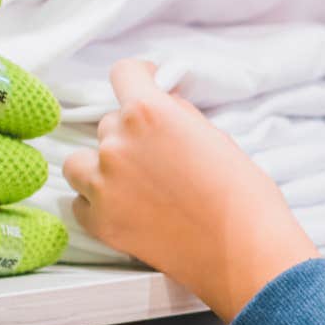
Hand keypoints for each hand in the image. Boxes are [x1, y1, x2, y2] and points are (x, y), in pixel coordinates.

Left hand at [63, 60, 318, 320]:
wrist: (244, 251)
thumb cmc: (243, 195)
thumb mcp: (217, 137)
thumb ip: (180, 117)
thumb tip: (165, 106)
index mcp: (149, 112)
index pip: (124, 73)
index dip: (139, 77)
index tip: (146, 86)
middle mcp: (117, 143)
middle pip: (108, 123)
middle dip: (132, 135)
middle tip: (160, 157)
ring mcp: (103, 184)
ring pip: (81, 162)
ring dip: (102, 167)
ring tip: (135, 184)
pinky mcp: (99, 221)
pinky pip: (81, 202)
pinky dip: (98, 203)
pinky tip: (130, 210)